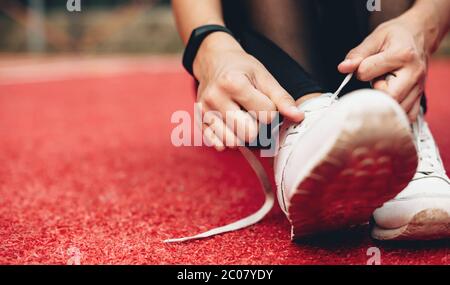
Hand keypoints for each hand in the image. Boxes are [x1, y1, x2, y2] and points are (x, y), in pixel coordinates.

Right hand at [193, 32, 303, 149]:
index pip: (266, 114)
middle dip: (257, 125)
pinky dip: (229, 139)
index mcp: (233, 83)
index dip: (270, 109)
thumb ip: (281, 98)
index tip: (263, 99)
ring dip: (243, 134)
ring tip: (241, 118)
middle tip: (253, 112)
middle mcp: (215, 98)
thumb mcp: (264, 76)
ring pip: (234, 142)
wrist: (213, 61)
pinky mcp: (199, 122)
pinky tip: (231, 126)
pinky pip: (218, 144)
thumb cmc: (241, 68)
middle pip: (250, 132)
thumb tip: (299, 117)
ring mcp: (205, 112)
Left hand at [338, 17, 431, 121]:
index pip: (367, 72)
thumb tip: (343, 68)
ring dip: (383, 104)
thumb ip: (357, 54)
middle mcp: (413, 73)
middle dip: (373, 93)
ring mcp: (419, 87)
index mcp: (402, 54)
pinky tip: (388, 104)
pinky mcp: (419, 97)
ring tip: (382, 89)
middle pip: (387, 97)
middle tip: (373, 83)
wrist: (419, 36)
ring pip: (397, 110)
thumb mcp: (375, 38)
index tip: (362, 67)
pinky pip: (408, 116)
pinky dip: (394, 115)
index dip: (359, 71)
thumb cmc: (395, 36)